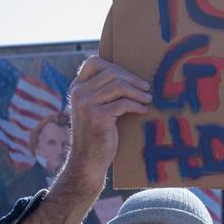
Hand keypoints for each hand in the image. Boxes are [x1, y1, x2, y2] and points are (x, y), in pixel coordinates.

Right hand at [65, 56, 150, 182]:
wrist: (87, 161)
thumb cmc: (96, 135)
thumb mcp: (93, 109)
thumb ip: (101, 92)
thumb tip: (127, 75)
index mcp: (76, 88)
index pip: (93, 62)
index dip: (114, 66)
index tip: (130, 77)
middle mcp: (79, 93)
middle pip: (111, 72)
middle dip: (132, 79)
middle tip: (146, 88)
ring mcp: (86, 104)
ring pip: (119, 86)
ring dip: (137, 92)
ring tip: (147, 99)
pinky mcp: (97, 116)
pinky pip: (123, 103)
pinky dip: (137, 106)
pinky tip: (143, 111)